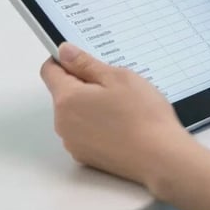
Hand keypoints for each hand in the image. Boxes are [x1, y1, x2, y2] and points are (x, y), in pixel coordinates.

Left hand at [40, 43, 192, 184]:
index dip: (64, 59)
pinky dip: (97, 124)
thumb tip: (65, 51)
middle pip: (64, 93)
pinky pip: (85, 132)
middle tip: (113, 82)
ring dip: (91, 104)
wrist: (160, 157)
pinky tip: (121, 123)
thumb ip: (85, 63)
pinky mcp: (86, 156)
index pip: (50, 70)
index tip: (81, 57)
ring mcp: (74, 143)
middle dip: (84, 83)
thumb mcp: (116, 76)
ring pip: (75, 113)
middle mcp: (63, 124)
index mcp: (67, 100)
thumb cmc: (142, 116)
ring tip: (122, 104)